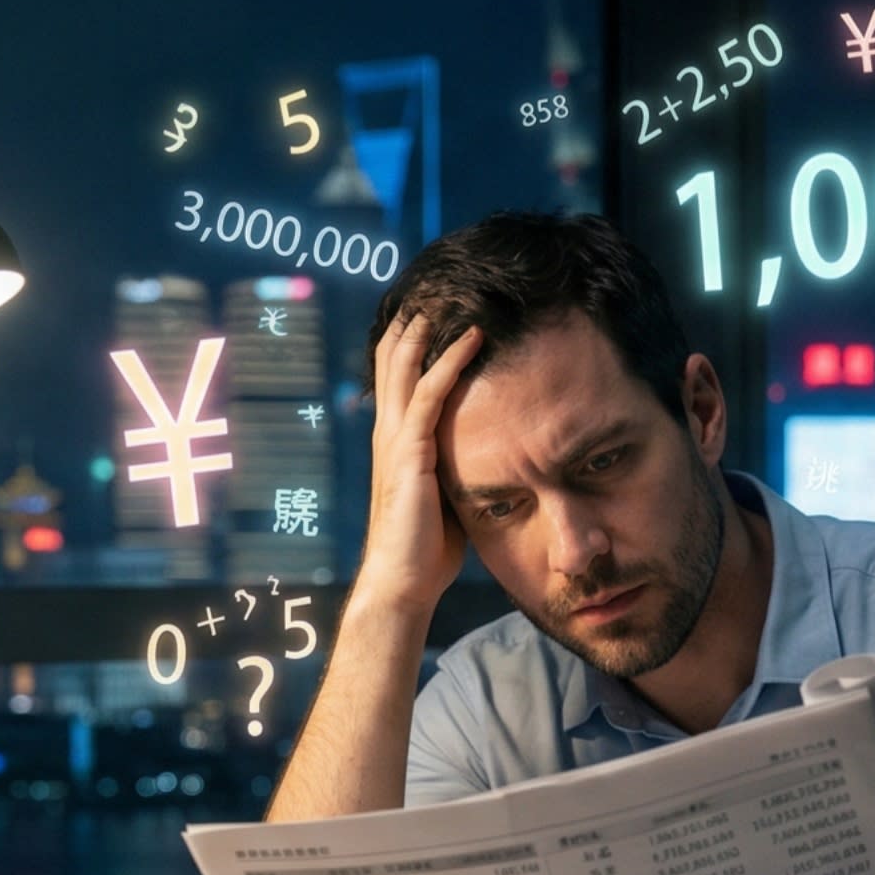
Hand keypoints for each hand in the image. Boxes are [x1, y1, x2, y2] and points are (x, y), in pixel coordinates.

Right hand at [356, 314, 482, 614]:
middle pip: (391, 363)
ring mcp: (395, 441)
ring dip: (426, 331)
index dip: (406, 347)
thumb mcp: (444, 497)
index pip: (395, 382)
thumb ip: (454, 469)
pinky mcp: (410, 452)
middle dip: (408, 326)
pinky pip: (429, 394)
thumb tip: (487, 458)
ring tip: (445, 299)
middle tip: (430, 292)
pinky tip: (471, 338)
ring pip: (404, 368)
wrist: (403, 581)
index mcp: (394, 444)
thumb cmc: (425, 549)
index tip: (428, 317)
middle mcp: (387, 434)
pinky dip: (450, 362)